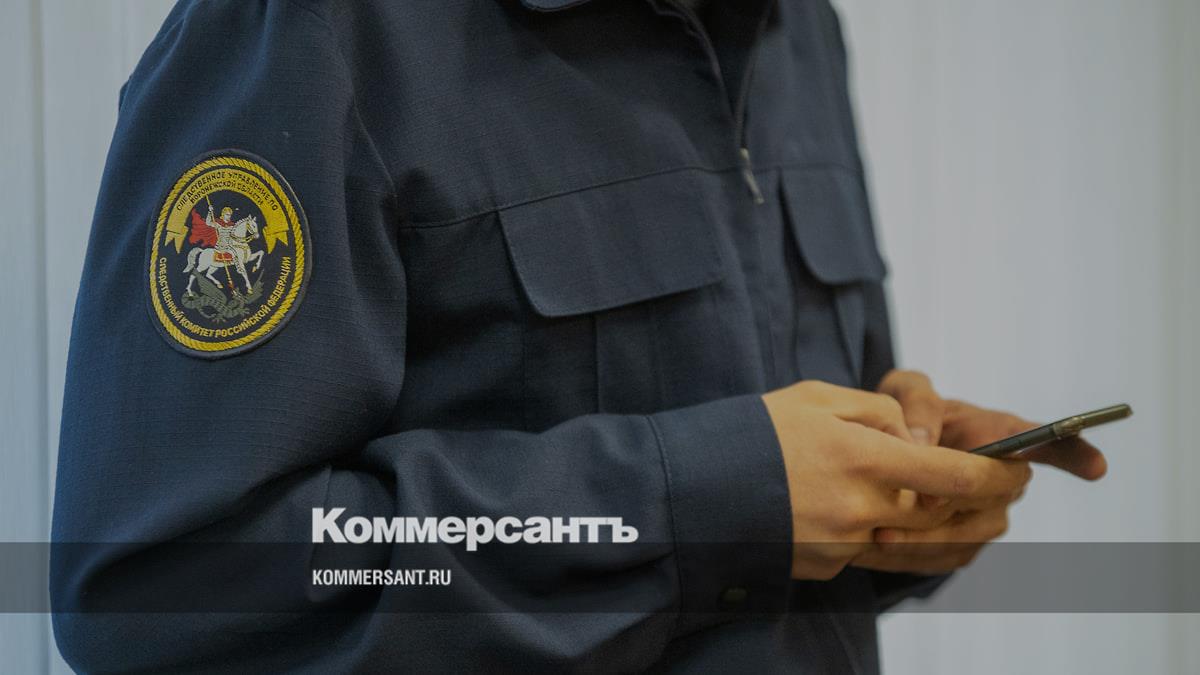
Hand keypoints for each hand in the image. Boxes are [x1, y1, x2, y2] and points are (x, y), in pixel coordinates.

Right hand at [761, 380, 1031, 580]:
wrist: (691, 487)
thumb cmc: (754, 432)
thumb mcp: (816, 397)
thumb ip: (878, 413)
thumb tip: (917, 440)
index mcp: (863, 458)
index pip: (956, 476)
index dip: (999, 475)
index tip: (1020, 470)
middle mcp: (860, 509)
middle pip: (944, 517)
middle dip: (977, 503)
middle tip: (993, 489)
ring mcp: (842, 545)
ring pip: (913, 541)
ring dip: (940, 526)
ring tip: (945, 504)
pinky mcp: (825, 567)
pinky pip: (871, 552)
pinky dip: (885, 536)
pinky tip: (877, 516)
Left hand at [850, 371, 1106, 574]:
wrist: (877, 457)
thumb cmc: (901, 416)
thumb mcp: (902, 392)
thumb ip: (916, 403)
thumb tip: (922, 442)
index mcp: (1001, 431)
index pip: (1051, 440)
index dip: (1074, 451)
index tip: (1096, 466)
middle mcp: (1006, 478)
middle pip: (995, 498)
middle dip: (955, 501)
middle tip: (915, 505)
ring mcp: (989, 515)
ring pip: (969, 535)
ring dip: (927, 537)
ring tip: (881, 531)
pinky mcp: (964, 546)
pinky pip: (945, 558)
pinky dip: (911, 555)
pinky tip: (876, 546)